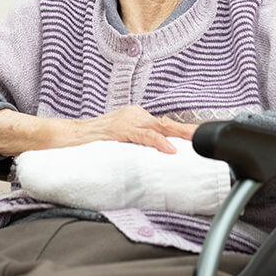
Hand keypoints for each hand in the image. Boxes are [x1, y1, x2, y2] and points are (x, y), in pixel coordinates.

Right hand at [73, 105, 197, 153]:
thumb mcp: (122, 143)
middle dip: (187, 131)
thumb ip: (138, 146)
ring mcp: (126, 121)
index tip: (200, 138)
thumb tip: (158, 160)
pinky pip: (142, 136)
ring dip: (179, 134)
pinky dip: (158, 142)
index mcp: (136, 117)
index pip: (165, 125)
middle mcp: (134, 115)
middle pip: (167, 123)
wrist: (69, 137)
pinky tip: (169, 149)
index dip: (183, 132)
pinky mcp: (118, 130)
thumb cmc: (94, 143)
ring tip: (195, 141)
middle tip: (206, 136)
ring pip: (159, 127)